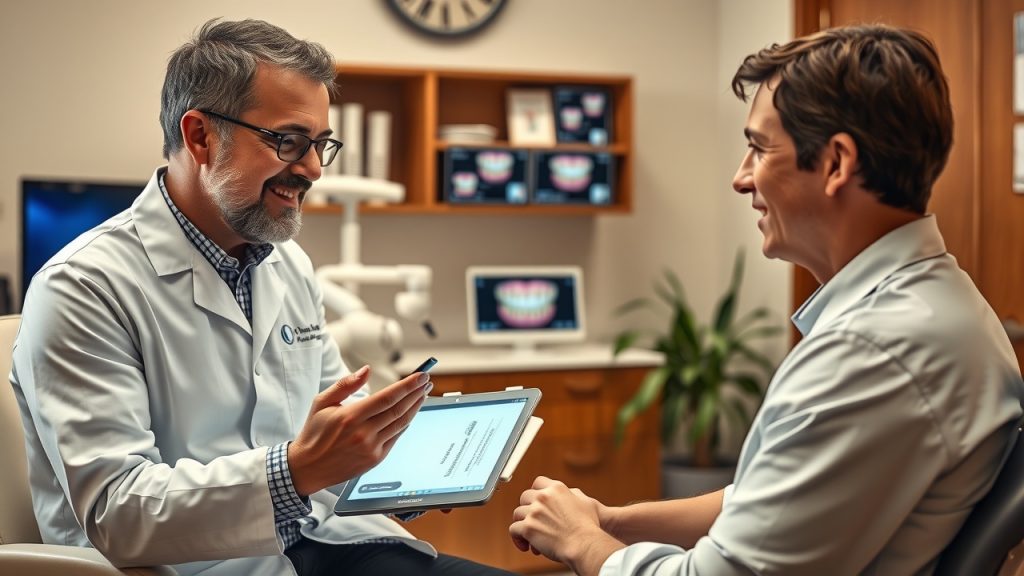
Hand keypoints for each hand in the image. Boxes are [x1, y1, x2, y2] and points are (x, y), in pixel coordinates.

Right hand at [288, 365, 430, 495]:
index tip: (421, 375)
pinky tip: (411, 413)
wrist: (307, 468)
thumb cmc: (314, 433)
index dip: (408, 385)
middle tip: (426, 381)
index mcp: (351, 416)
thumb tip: (366, 370)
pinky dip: (406, 424)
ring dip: (415, 407)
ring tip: (423, 394)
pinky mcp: (375, 459)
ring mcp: (371, 448)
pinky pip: (396, 437)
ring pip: (401, 423)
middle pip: (399, 409)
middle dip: (417, 393)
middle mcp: (363, 433)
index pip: (387, 397)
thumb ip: (345, 384)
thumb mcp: (322, 402)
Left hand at [509, 476, 623, 573]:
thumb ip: (573, 495)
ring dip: (523, 524)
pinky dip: (517, 538)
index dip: (536, 492)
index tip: (535, 501)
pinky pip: (514, 530)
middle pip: (525, 497)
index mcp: (557, 489)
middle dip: (527, 509)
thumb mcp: (586, 502)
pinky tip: (525, 545)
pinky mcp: (528, 527)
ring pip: (518, 514)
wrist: (584, 545)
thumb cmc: (588, 528)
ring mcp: (534, 511)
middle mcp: (543, 497)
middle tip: (533, 521)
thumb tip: (569, 493)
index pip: (538, 482)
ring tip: (530, 537)